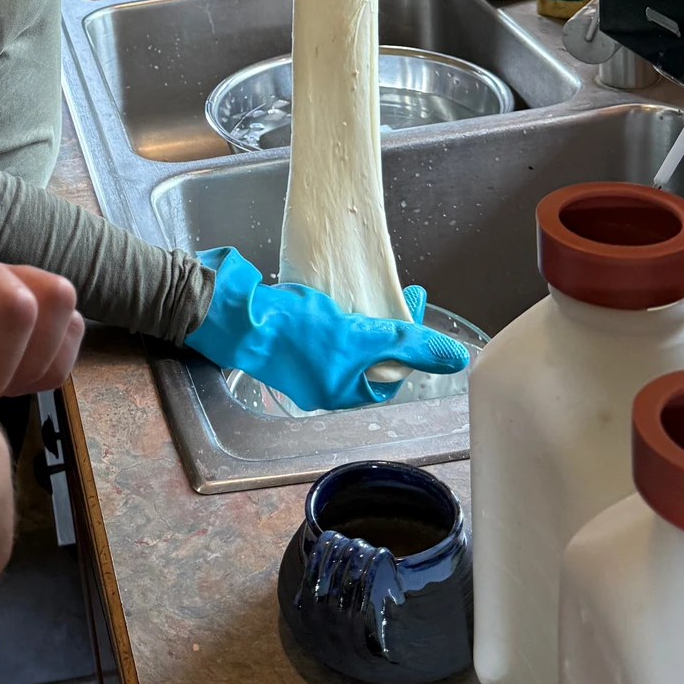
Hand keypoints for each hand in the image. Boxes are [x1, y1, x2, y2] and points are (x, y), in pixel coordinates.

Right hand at [181, 246, 469, 411]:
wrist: (228, 313)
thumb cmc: (291, 329)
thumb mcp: (358, 336)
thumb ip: (407, 345)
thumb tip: (455, 359)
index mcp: (340, 393)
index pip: (391, 370)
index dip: (409, 337)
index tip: (413, 297)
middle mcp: (320, 385)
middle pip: (370, 358)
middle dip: (386, 325)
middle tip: (397, 290)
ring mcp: (299, 365)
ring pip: (345, 344)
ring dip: (361, 318)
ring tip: (365, 291)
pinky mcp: (281, 342)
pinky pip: (320, 333)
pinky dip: (334, 315)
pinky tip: (331, 295)